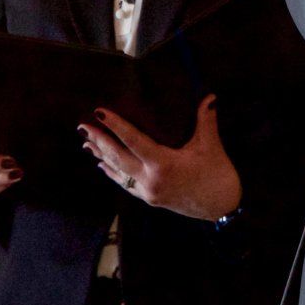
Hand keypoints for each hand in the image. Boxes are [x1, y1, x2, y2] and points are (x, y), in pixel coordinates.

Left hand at [81, 97, 241, 222]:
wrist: (221, 208)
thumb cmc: (217, 175)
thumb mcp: (211, 146)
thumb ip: (206, 120)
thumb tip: (208, 96)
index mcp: (163, 165)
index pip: (133, 141)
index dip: (115, 125)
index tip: (99, 113)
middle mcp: (150, 179)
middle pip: (118, 157)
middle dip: (99, 141)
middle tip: (83, 126)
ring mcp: (148, 191)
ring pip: (118, 172)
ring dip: (102, 156)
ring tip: (86, 143)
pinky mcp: (150, 198)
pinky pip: (125, 184)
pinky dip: (112, 173)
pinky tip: (103, 165)